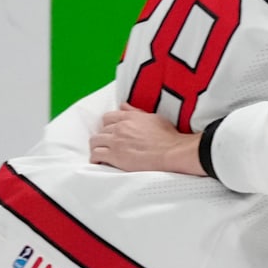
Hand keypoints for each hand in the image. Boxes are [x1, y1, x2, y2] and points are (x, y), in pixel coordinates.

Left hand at [89, 106, 205, 175]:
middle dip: (103, 137)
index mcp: (129, 117)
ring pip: (95, 141)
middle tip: (108, 145)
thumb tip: (123, 106)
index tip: (110, 132)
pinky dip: (96, 158)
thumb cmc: (168, 137)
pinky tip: (100, 161)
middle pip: (101, 130)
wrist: (172, 152)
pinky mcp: (115, 156)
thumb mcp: (154, 118)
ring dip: (97, 147)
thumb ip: (136, 112)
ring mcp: (116, 141)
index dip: (107, 125)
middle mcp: (120, 127)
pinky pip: (96, 155)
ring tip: (101, 153)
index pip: (107, 117)